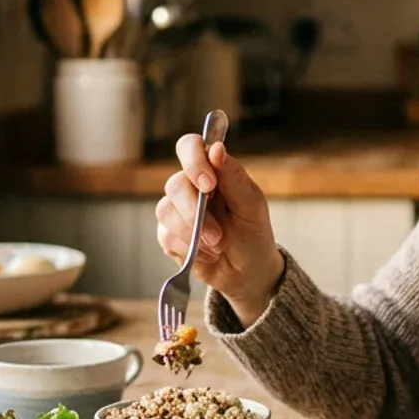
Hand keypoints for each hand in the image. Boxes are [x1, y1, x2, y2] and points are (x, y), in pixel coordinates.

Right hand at [156, 134, 283, 323]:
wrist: (248, 271)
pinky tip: (207, 254)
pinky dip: (189, 248)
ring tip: (218, 246)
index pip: (190, 147)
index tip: (209, 184)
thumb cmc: (253, 232)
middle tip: (219, 235)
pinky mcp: (168, 234)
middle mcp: (190, 186)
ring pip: (166, 211)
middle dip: (196, 212)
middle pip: (175, 184)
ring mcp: (176, 210)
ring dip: (194, 233)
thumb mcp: (251, 205)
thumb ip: (234, 177)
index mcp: (212, 171)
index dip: (193, 161)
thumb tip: (217, 148)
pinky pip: (166, 236)